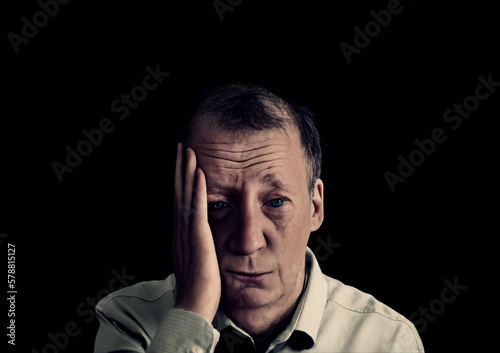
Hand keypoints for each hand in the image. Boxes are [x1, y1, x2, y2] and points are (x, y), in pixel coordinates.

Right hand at [173, 143, 220, 322]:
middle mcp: (181, 230)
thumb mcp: (200, 262)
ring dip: (187, 172)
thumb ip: (201, 247)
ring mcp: (187, 234)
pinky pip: (197, 209)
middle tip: (182, 147)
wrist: (193, 308)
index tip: (184, 163)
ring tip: (188, 151)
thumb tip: (206, 240)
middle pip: (179, 193)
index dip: (182, 181)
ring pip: (186, 196)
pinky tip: (199, 174)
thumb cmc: (200, 289)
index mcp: (183, 235)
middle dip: (180, 169)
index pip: (181, 201)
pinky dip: (198, 190)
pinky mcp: (198, 239)